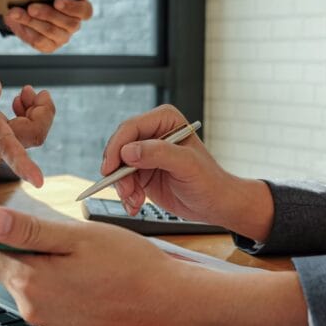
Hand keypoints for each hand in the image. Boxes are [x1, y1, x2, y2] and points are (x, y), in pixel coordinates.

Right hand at [0, 50, 55, 186]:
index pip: (2, 144)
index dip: (21, 162)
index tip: (38, 180)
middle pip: (30, 137)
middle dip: (41, 112)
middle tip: (29, 90)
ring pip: (31, 138)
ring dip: (35, 115)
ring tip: (24, 95)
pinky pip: (25, 140)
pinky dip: (30, 121)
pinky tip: (20, 106)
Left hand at [0, 206, 214, 325]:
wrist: (166, 304)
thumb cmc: (130, 267)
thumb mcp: (78, 238)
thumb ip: (30, 231)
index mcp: (31, 281)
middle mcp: (33, 306)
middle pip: (4, 266)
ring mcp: (49, 319)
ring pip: (25, 279)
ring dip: (28, 259)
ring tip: (49, 241)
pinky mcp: (64, 324)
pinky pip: (43, 294)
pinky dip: (46, 276)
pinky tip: (70, 265)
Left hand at [4, 0, 92, 52]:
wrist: (27, 8)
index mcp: (80, 9)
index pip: (85, 12)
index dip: (72, 8)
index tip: (57, 2)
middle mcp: (74, 25)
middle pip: (68, 24)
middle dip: (47, 14)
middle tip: (31, 7)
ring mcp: (62, 37)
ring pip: (51, 31)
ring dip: (32, 21)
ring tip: (16, 13)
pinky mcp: (49, 46)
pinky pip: (39, 41)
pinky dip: (26, 30)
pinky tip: (16, 21)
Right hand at [102, 105, 274, 241]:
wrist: (215, 204)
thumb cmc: (209, 181)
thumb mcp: (186, 165)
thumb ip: (159, 154)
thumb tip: (128, 151)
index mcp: (165, 121)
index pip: (131, 128)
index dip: (116, 147)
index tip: (110, 169)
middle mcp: (152, 134)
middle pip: (119, 148)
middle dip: (118, 172)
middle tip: (125, 191)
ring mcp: (146, 154)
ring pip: (118, 168)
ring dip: (123, 187)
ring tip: (135, 201)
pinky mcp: (142, 173)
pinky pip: (123, 182)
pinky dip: (126, 196)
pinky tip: (136, 205)